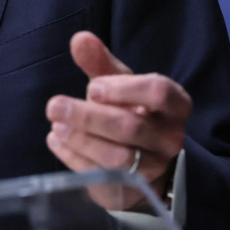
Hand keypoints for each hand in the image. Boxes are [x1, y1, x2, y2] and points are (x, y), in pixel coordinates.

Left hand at [45, 31, 191, 209]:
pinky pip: (103, 178)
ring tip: (56, 126)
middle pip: (131, 128)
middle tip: (55, 106)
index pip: (158, 92)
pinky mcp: (132, 190)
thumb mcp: (119, 84)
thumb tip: (79, 38)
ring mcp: (154, 168)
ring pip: (117, 158)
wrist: (146, 159)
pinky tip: (56, 141)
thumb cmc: (131, 110)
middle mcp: (171, 139)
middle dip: (88, 116)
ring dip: (81, 140)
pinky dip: (75, 159)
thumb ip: (100, 62)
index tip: (93, 88)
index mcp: (175, 105)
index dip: (123, 89)